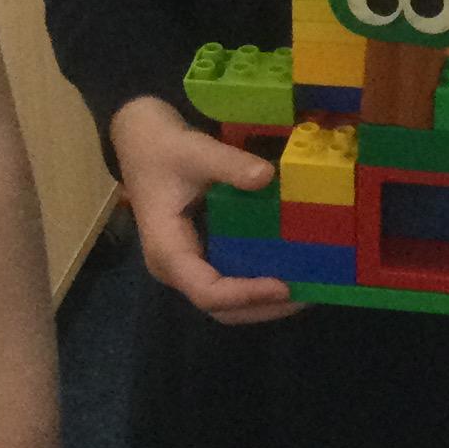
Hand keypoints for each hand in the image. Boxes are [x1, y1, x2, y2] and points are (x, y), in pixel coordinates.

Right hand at [109, 96, 299, 323]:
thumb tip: (267, 176)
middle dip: (262, 307)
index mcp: (167, 251)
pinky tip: (289, 271)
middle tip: (306, 296)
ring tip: (306, 290)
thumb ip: (229, 164)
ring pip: (225, 302)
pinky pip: (229, 282)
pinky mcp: (200, 256)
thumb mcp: (195, 150)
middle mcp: (175, 268)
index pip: (207, 291)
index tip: (283, 286)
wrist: (142, 140)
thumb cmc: (163, 148)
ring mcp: (186, 266)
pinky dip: (257, 284)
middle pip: (219, 307)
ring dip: (263, 302)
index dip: (245, 294)